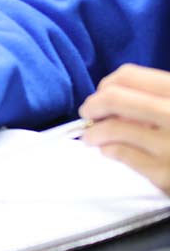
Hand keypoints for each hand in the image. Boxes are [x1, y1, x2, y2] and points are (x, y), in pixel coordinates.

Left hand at [80, 64, 169, 192]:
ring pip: (113, 129)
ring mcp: (169, 146)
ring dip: (94, 131)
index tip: (103, 92)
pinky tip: (108, 150)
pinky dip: (109, 150)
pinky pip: (124, 155)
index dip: (108, 83)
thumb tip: (113, 96)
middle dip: (93, 105)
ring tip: (90, 136)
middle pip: (113, 98)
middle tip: (88, 113)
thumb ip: (157, 97)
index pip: (129, 75)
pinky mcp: (165, 175)